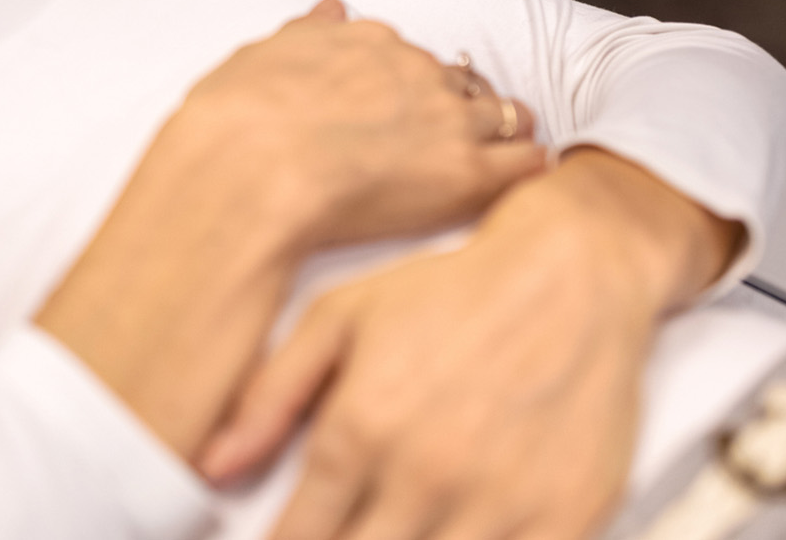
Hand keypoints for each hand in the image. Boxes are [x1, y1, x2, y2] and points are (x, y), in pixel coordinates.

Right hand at [175, 0, 546, 248]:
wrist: (248, 174)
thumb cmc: (237, 125)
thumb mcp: (260, 56)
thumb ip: (306, 33)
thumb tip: (331, 8)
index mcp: (368, 41)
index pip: (410, 55)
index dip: (412, 84)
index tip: (404, 105)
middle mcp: (417, 71)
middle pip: (463, 82)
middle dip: (463, 105)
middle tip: (452, 137)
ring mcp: (449, 120)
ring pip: (508, 117)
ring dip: (506, 134)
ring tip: (500, 158)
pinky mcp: (470, 173)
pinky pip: (527, 164)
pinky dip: (528, 170)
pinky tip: (521, 182)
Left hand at [198, 149, 742, 539]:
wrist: (575, 272)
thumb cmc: (456, 290)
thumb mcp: (341, 318)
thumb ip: (271, 396)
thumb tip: (211, 464)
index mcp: (363, 428)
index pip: (299, 539)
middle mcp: (427, 473)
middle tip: (339, 532)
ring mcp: (499, 502)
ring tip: (395, 531)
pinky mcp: (567, 517)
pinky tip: (455, 536)